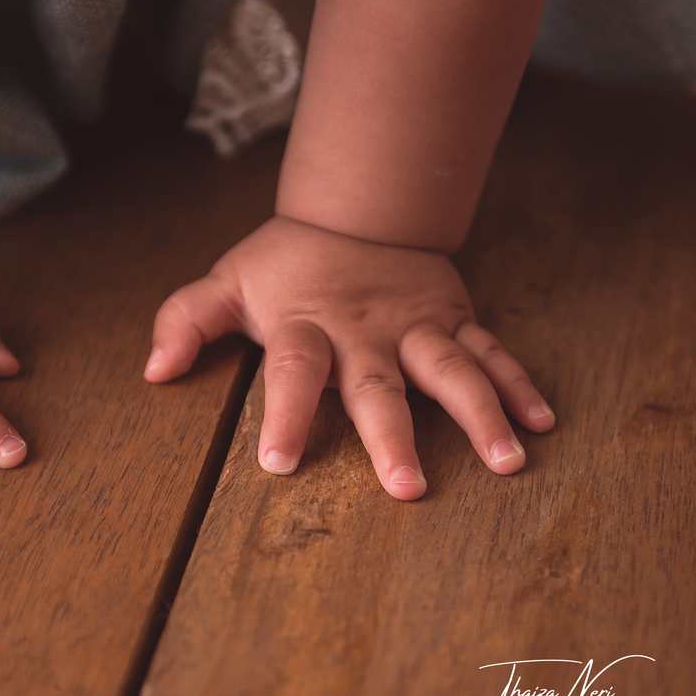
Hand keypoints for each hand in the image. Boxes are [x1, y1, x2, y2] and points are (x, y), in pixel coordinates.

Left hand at [144, 216, 553, 498]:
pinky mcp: (453, 317)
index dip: (285, 415)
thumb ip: (187, 320)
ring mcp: (415, 324)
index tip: (279, 464)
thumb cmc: (286, 261)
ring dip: (479, 414)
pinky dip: (517, 383)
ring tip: (507, 461)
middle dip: (391, 437)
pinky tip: (541, 422)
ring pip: (450, 370)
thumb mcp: (228, 282)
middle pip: (377, 385)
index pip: (292, 373)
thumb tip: (154, 371)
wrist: (357, 207)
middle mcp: (364, 330)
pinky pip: (489, 351)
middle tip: (406, 489)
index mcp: (306, 325)